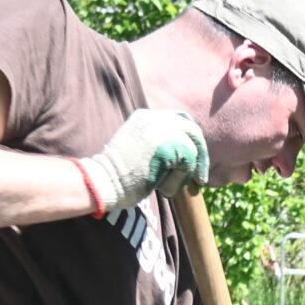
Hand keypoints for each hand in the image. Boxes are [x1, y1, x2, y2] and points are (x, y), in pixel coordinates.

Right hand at [82, 109, 208, 215]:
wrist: (104, 180)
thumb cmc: (118, 174)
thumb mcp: (139, 149)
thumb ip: (160, 144)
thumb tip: (188, 157)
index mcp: (146, 116)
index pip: (179, 120)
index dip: (190, 140)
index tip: (193, 161)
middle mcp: (155, 118)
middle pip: (192, 130)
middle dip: (200, 155)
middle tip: (200, 178)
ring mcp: (163, 129)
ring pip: (192, 149)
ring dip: (185, 173)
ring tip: (168, 185)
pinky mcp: (170, 146)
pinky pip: (189, 164)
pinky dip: (179, 181)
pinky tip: (162, 188)